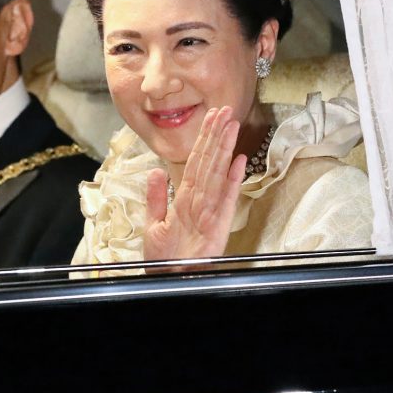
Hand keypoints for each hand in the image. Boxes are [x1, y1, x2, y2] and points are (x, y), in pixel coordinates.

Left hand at [144, 106, 247, 269]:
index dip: (203, 139)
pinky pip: (225, 199)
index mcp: (184, 198)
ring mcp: (210, 211)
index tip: (211, 117)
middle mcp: (199, 201)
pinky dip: (232, 180)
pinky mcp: (218, 226)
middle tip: (225, 110)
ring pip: (217, 173)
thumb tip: (154, 170)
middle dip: (216, 135)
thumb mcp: (153, 224)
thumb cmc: (164, 259)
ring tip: (232, 125)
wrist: (169, 281)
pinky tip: (240, 161)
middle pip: (208, 162)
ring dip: (224, 149)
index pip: (195, 162)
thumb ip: (155, 197)